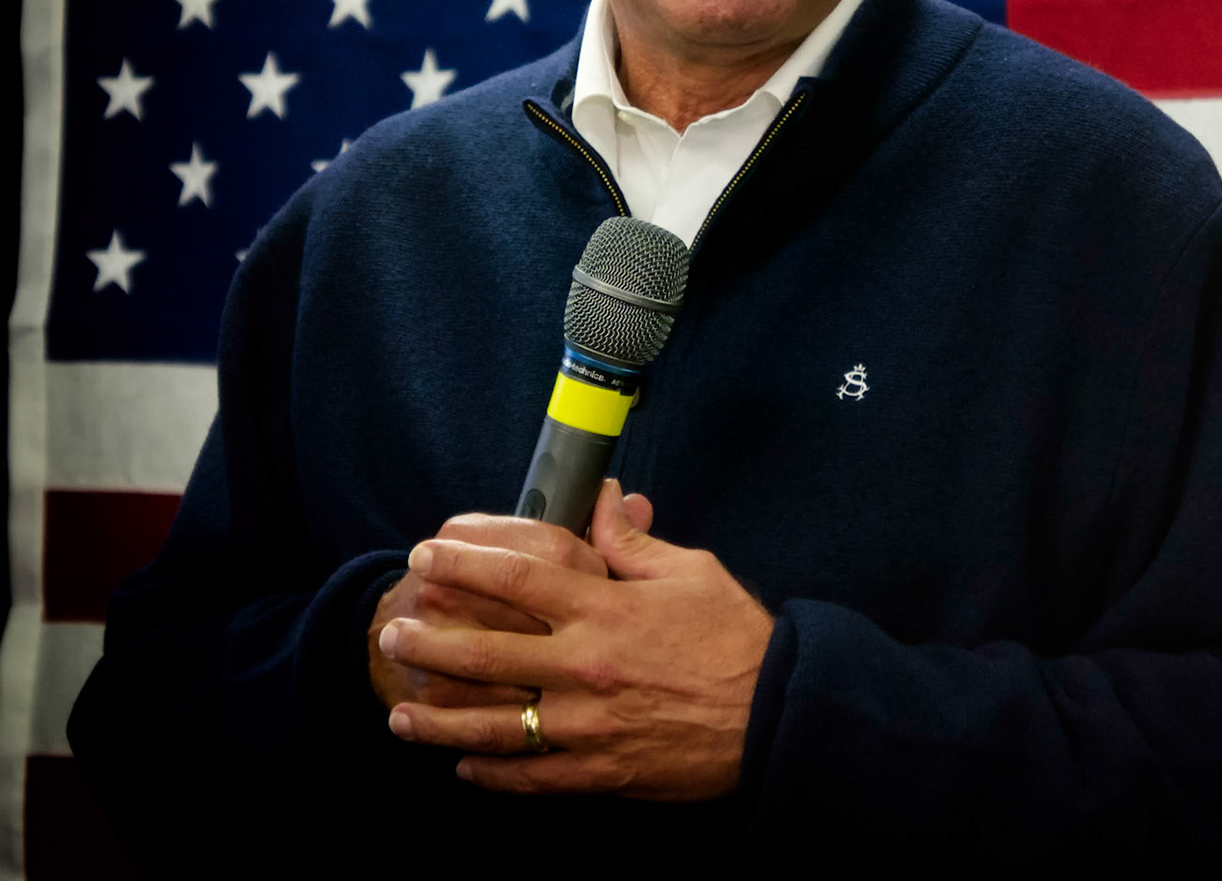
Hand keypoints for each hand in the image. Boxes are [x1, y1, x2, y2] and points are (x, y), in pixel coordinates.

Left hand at [377, 480, 775, 800]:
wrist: (775, 713)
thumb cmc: (735, 636)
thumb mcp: (690, 571)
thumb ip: (632, 542)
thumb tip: (605, 497)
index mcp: (605, 610)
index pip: (516, 579)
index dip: (463, 564)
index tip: (426, 556)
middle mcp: (584, 667)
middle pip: (485, 655)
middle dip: (429, 643)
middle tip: (391, 634)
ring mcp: (587, 726)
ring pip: (494, 727)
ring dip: (439, 722)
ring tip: (401, 716)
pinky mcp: (600, 772)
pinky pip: (530, 778)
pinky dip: (491, 775)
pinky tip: (463, 768)